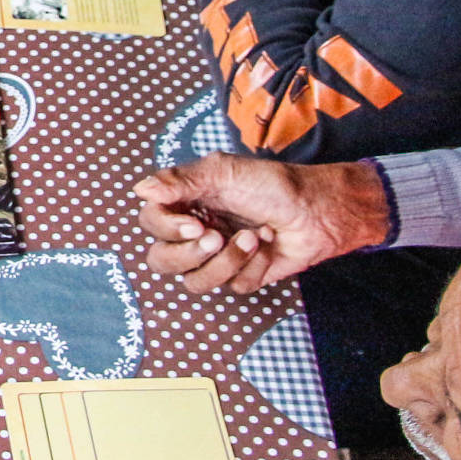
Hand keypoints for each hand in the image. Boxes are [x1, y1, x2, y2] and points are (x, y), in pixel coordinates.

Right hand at [133, 155, 389, 293]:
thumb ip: (180, 181)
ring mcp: (218, 257)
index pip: (150, 223)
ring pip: (194, 281)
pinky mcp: (242, 276)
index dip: (166, 228)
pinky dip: (253, 267)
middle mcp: (196, 232)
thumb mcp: (224, 172)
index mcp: (186, 203)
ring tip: (253, 238)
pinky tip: (268, 246)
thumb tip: (139, 189)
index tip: (193, 223)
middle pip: (161, 260)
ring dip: (227, 261)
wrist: (320, 210)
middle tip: (215, 236)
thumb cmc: (274, 185)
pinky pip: (232, 287)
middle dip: (189, 254)